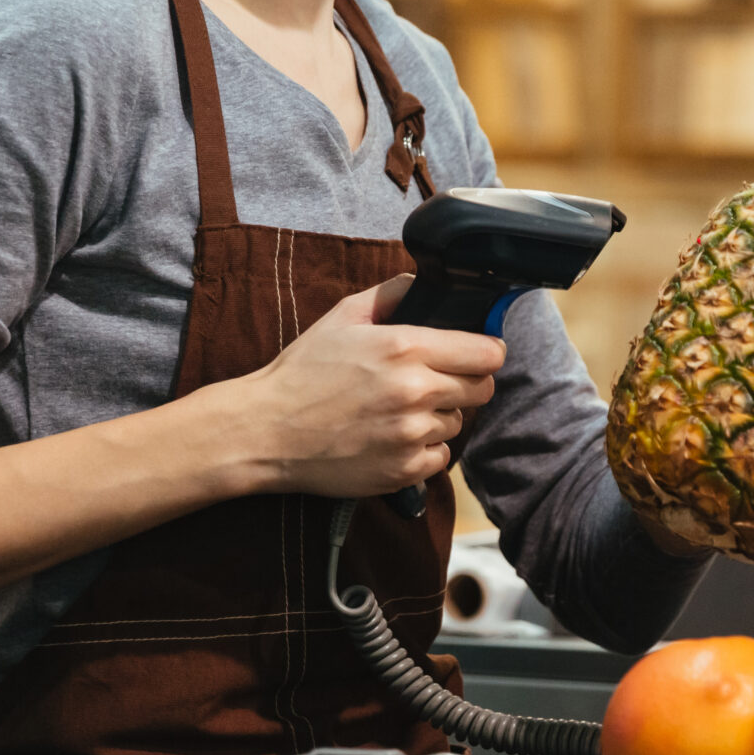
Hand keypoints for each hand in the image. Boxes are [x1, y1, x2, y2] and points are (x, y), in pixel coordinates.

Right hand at [225, 276, 505, 498]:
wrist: (265, 431)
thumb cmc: (302, 373)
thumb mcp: (342, 317)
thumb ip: (390, 294)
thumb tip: (424, 284)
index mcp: (405, 348)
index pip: (488, 353)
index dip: (484, 351)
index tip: (474, 353)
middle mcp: (416, 392)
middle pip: (482, 389)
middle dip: (464, 382)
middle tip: (433, 381)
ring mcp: (412, 435)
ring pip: (457, 422)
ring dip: (439, 416)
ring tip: (398, 411)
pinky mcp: (404, 470)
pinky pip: (440, 457)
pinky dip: (424, 449)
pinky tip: (392, 438)